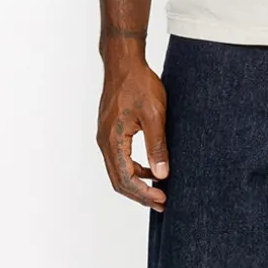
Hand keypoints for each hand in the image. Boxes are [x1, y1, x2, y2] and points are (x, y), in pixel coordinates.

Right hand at [98, 52, 169, 209]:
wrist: (124, 63)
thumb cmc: (139, 84)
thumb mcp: (155, 115)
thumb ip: (157, 146)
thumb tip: (162, 175)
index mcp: (113, 140)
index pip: (126, 179)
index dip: (144, 193)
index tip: (163, 199)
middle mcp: (104, 142)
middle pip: (118, 181)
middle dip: (140, 195)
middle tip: (162, 203)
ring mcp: (105, 137)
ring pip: (118, 172)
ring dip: (137, 184)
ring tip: (158, 191)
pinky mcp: (110, 132)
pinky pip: (119, 159)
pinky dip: (134, 169)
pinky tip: (151, 170)